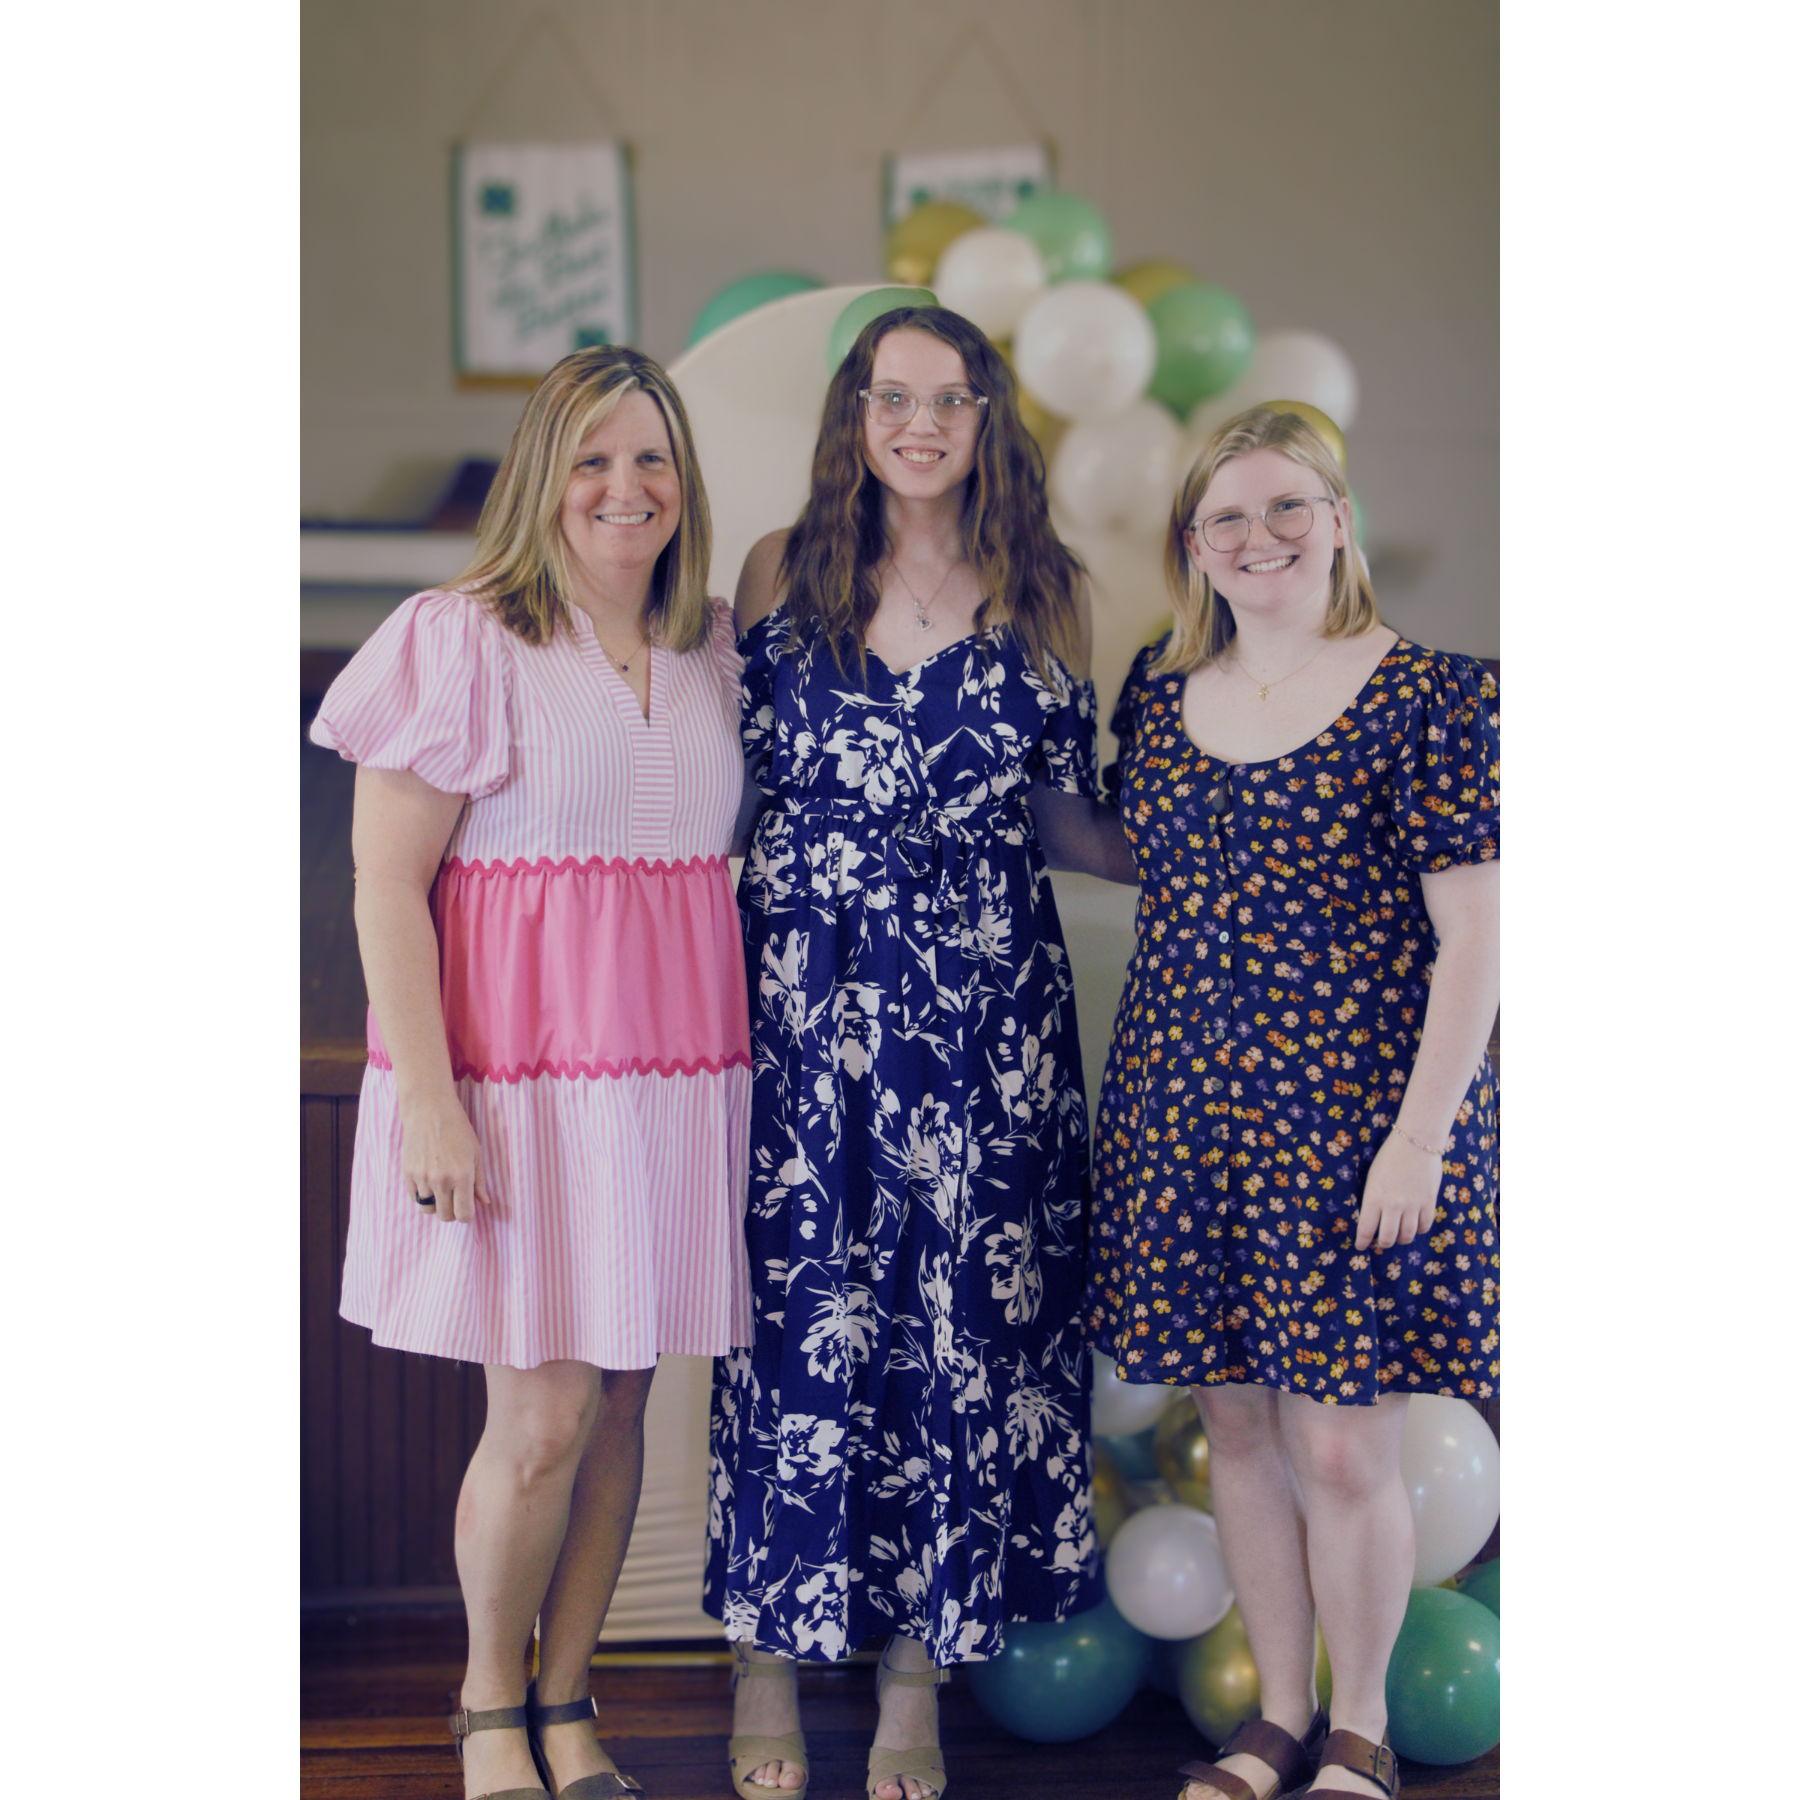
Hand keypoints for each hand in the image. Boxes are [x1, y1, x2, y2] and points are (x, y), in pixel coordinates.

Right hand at [399, 1089, 491, 1221]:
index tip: (468, 1208)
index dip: (467, 1215)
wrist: (429, 1110)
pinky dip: (423, 1195)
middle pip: (445, 1216)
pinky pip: (415, 1198)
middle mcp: (441, 1181)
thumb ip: (480, 1181)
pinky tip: (429, 1182)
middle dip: (452, 1212)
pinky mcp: (407, 1174)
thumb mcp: (476, 1153)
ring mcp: (422, 1178)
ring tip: (441, 1190)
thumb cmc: (458, 1129)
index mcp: (462, 1176)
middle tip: (455, 1199)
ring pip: (428, 1209)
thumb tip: (484, 1203)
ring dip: (436, 1204)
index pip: (463, 1215)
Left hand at [1354, 1129, 1441, 1251]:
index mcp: (1374, 1197)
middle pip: (1388, 1238)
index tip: (1360, 1246)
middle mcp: (1393, 1205)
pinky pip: (1424, 1226)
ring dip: (1401, 1239)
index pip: (1366, 1229)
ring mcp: (1413, 1205)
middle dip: (1382, 1243)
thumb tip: (1372, 1218)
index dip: (1362, 1242)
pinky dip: (1419, 1230)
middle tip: (1380, 1242)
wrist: (1415, 1142)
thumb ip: (1372, 1199)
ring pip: (1407, 1235)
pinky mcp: (1429, 1202)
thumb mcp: (1372, 1177)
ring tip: (1398, 1236)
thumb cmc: (1388, 1156)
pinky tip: (1415, 1226)